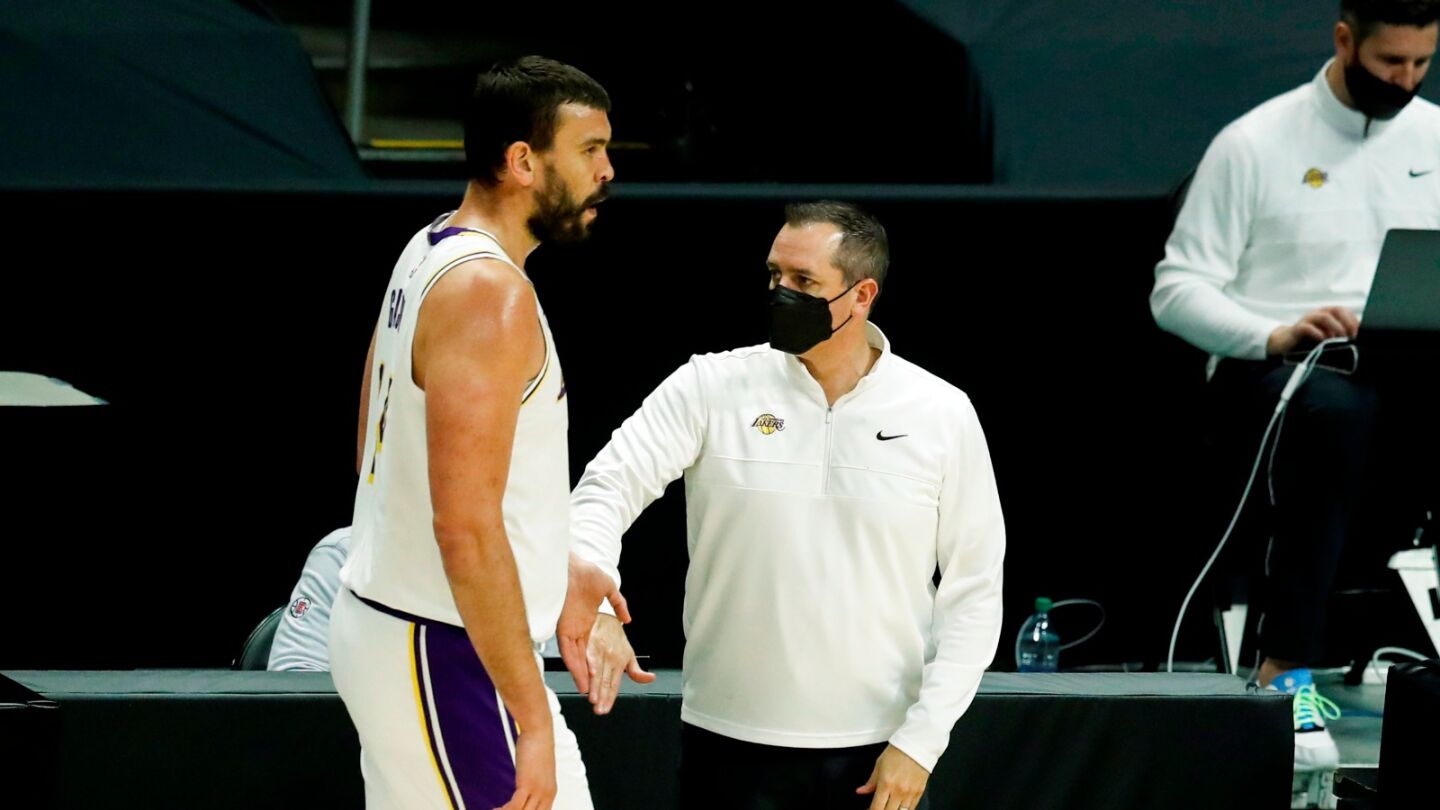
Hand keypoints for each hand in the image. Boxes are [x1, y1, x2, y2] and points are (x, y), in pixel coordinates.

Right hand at [497, 727, 554, 809]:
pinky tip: (494, 809)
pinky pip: (515, 807)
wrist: (539, 730)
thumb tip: (525, 786)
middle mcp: (547, 795)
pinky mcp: (528, 784)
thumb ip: (533, 782)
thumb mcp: (537, 769)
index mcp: (550, 793)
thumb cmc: (536, 747)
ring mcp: (539, 791)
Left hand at [558, 554, 630, 694]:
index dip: (596, 663)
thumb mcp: (608, 589)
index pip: (591, 648)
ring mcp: (569, 630)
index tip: (602, 677)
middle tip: (595, 693)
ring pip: (576, 659)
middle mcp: (576, 629)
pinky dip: (575, 666)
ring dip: (582, 676)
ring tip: (589, 693)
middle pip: (583, 658)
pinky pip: (569, 652)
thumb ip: (619, 604)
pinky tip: (581, 678)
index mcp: (586, 622)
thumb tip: (627, 619)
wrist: (572, 565)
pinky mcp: (563, 629)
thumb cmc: (587, 573)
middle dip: (589, 676)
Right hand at [585, 613, 654, 713]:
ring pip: (597, 671)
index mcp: (620, 662)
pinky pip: (588, 655)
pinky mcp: (590, 642)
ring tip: (592, 698)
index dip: (609, 698)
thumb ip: (637, 672)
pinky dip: (587, 664)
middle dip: (601, 696)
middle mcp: (610, 657)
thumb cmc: (616, 638)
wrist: (606, 618)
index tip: (605, 709)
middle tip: (598, 709)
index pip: (614, 684)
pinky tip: (586, 674)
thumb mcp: (629, 655)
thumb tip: (650, 679)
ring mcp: (600, 650)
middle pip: (605, 680)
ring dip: (594, 685)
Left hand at [856, 744, 929, 809]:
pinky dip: (905, 809)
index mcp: (886, 783)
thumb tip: (861, 791)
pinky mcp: (920, 792)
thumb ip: (870, 782)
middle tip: (878, 808)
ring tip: (889, 806)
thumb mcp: (879, 764)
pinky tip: (899, 806)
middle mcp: (899, 791)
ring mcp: (910, 793)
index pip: (876, 808)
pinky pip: (912, 808)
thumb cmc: (898, 752)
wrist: (917, 744)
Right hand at [1266, 307, 1359, 354]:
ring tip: (1339, 339)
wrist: (1284, 343)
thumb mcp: (1325, 335)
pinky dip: (1317, 334)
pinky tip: (1322, 341)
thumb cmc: (1307, 340)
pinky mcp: (1297, 329)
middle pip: (1336, 310)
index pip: (1343, 310)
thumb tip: (1354, 338)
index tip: (1357, 333)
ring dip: (1335, 328)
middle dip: (1346, 322)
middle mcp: (1317, 314)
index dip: (1352, 320)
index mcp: (1325, 313)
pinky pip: (1307, 328)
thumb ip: (1337, 334)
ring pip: (1324, 317)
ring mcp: (1306, 320)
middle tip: (1351, 336)